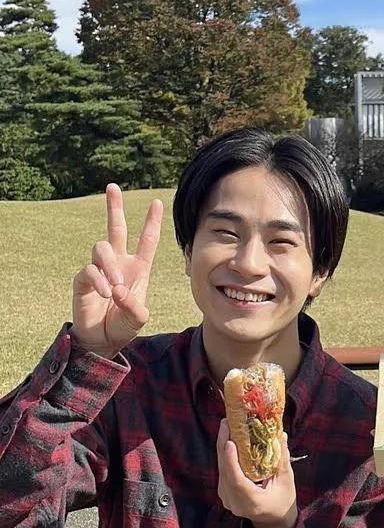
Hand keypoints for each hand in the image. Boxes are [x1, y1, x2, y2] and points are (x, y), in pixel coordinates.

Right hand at [71, 184, 163, 358]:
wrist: (102, 340)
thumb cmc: (123, 326)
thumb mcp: (137, 318)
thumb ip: (135, 306)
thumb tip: (119, 291)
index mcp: (138, 268)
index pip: (147, 240)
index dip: (152, 222)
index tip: (157, 202)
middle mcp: (118, 263)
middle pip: (116, 229)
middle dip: (114, 207)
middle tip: (112, 187)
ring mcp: (99, 269)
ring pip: (102, 248)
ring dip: (110, 266)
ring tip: (115, 288)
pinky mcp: (83, 279)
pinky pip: (89, 270)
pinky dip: (98, 280)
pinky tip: (105, 293)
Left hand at [217, 420, 297, 527]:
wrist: (273, 519)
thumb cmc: (283, 500)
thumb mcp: (286, 480)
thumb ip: (282, 459)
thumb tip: (280, 435)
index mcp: (253, 503)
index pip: (237, 481)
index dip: (231, 461)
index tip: (230, 442)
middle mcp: (236, 503)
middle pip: (225, 472)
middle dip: (223, 446)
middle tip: (226, 423)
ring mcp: (228, 500)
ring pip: (221, 471)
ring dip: (222, 448)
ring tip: (226, 427)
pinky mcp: (225, 495)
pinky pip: (222, 473)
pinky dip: (224, 456)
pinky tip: (228, 440)